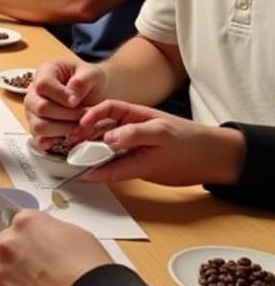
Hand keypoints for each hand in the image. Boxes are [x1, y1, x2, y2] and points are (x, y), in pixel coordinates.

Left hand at [0, 211, 111, 285]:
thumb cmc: (90, 273)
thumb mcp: (76, 236)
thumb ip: (51, 232)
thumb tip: (46, 241)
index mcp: (25, 223)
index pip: (14, 228)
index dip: (24, 242)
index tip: (32, 253)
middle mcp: (6, 244)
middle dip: (8, 260)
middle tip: (29, 275)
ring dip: (1, 282)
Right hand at [24, 59, 107, 146]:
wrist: (93, 93)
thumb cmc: (88, 81)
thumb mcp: (92, 74)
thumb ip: (82, 82)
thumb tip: (71, 97)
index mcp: (44, 73)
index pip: (43, 85)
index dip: (60, 95)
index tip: (76, 101)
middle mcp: (33, 93)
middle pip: (41, 108)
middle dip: (67, 115)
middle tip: (85, 114)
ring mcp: (33, 112)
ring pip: (39, 126)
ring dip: (63, 129)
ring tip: (79, 124)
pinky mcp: (37, 127)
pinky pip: (39, 139)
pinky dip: (54, 141)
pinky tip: (67, 136)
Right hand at [76, 100, 244, 186]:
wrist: (215, 162)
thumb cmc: (192, 142)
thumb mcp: (162, 134)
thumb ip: (134, 135)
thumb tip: (107, 140)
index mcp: (135, 115)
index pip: (105, 110)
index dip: (90, 116)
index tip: (79, 126)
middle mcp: (130, 130)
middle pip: (99, 129)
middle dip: (82, 136)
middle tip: (69, 146)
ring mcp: (132, 149)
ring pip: (103, 150)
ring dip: (88, 154)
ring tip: (74, 161)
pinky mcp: (135, 166)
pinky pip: (113, 167)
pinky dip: (100, 171)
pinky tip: (91, 175)